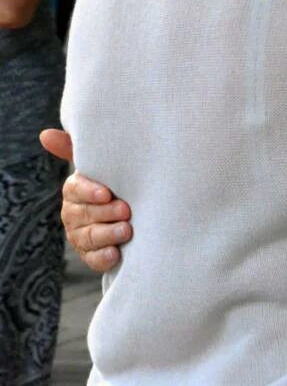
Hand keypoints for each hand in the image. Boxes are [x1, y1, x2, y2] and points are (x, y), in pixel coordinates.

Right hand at [39, 129, 130, 272]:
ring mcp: (81, 236)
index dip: (90, 192)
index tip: (108, 193)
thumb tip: (44, 134)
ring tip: (127, 230)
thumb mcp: (103, 164)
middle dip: (105, 213)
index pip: (75, 190)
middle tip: (127, 210)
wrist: (135, 212)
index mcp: (75, 190)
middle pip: (83, 214)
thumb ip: (76, 150)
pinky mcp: (92, 255)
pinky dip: (104, 257)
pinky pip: (94, 259)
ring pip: (89, 237)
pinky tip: (116, 253)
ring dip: (108, 234)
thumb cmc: (116, 182)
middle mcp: (74, 214)